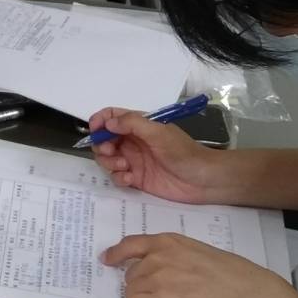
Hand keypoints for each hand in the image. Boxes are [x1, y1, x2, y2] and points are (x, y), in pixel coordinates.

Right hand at [87, 107, 232, 202]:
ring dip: (109, 162)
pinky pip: (117, 176)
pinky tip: (130, 180)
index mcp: (139, 125)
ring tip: (124, 166)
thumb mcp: (158, 133)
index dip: (100, 121)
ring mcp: (134, 161)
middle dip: (101, 145)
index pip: (113, 117)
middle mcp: (133, 141)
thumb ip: (132, 124)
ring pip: (107, 159)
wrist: (202, 180)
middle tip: (109, 151)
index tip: (95, 130)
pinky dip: (118, 177)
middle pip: (104, 139)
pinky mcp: (136, 179)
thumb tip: (108, 123)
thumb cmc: (183, 152)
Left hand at [102, 233, 297, 297]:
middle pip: (131, 273)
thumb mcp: (196, 251)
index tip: (107, 259)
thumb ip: (175, 256)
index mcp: (168, 241)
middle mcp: (157, 256)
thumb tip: (161, 268)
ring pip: (131, 291)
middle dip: (138, 284)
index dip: (116, 253)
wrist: (242, 290)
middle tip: (155, 293)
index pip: (131, 244)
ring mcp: (156, 277)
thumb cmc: (228, 272)